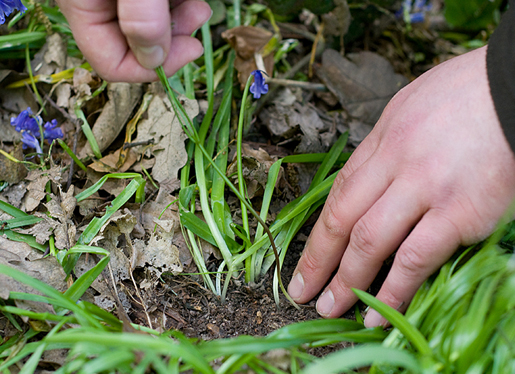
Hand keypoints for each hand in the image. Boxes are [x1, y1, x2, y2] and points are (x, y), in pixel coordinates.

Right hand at [57, 0, 211, 81]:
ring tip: (198, 6)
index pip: (112, 64)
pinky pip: (153, 8)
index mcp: (82, 6)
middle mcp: (95, 5)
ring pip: (149, 28)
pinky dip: (174, 7)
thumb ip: (142, 19)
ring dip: (179, 22)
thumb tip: (153, 60)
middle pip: (134, 47)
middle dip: (172, 41)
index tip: (191, 50)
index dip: (154, 68)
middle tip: (198, 18)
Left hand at [288, 46, 514, 326]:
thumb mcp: (411, 107)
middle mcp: (395, 164)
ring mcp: (425, 188)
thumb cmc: (469, 93)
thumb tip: (369, 179)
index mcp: (382, 140)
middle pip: (342, 219)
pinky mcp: (460, 211)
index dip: (316, 232)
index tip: (302, 260)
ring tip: (329, 309)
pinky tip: (378, 312)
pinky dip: (393, 289)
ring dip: (346, 280)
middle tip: (300, 293)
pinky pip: (416, 257)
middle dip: (317, 261)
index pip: (338, 194)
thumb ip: (387, 147)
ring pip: (369, 241)